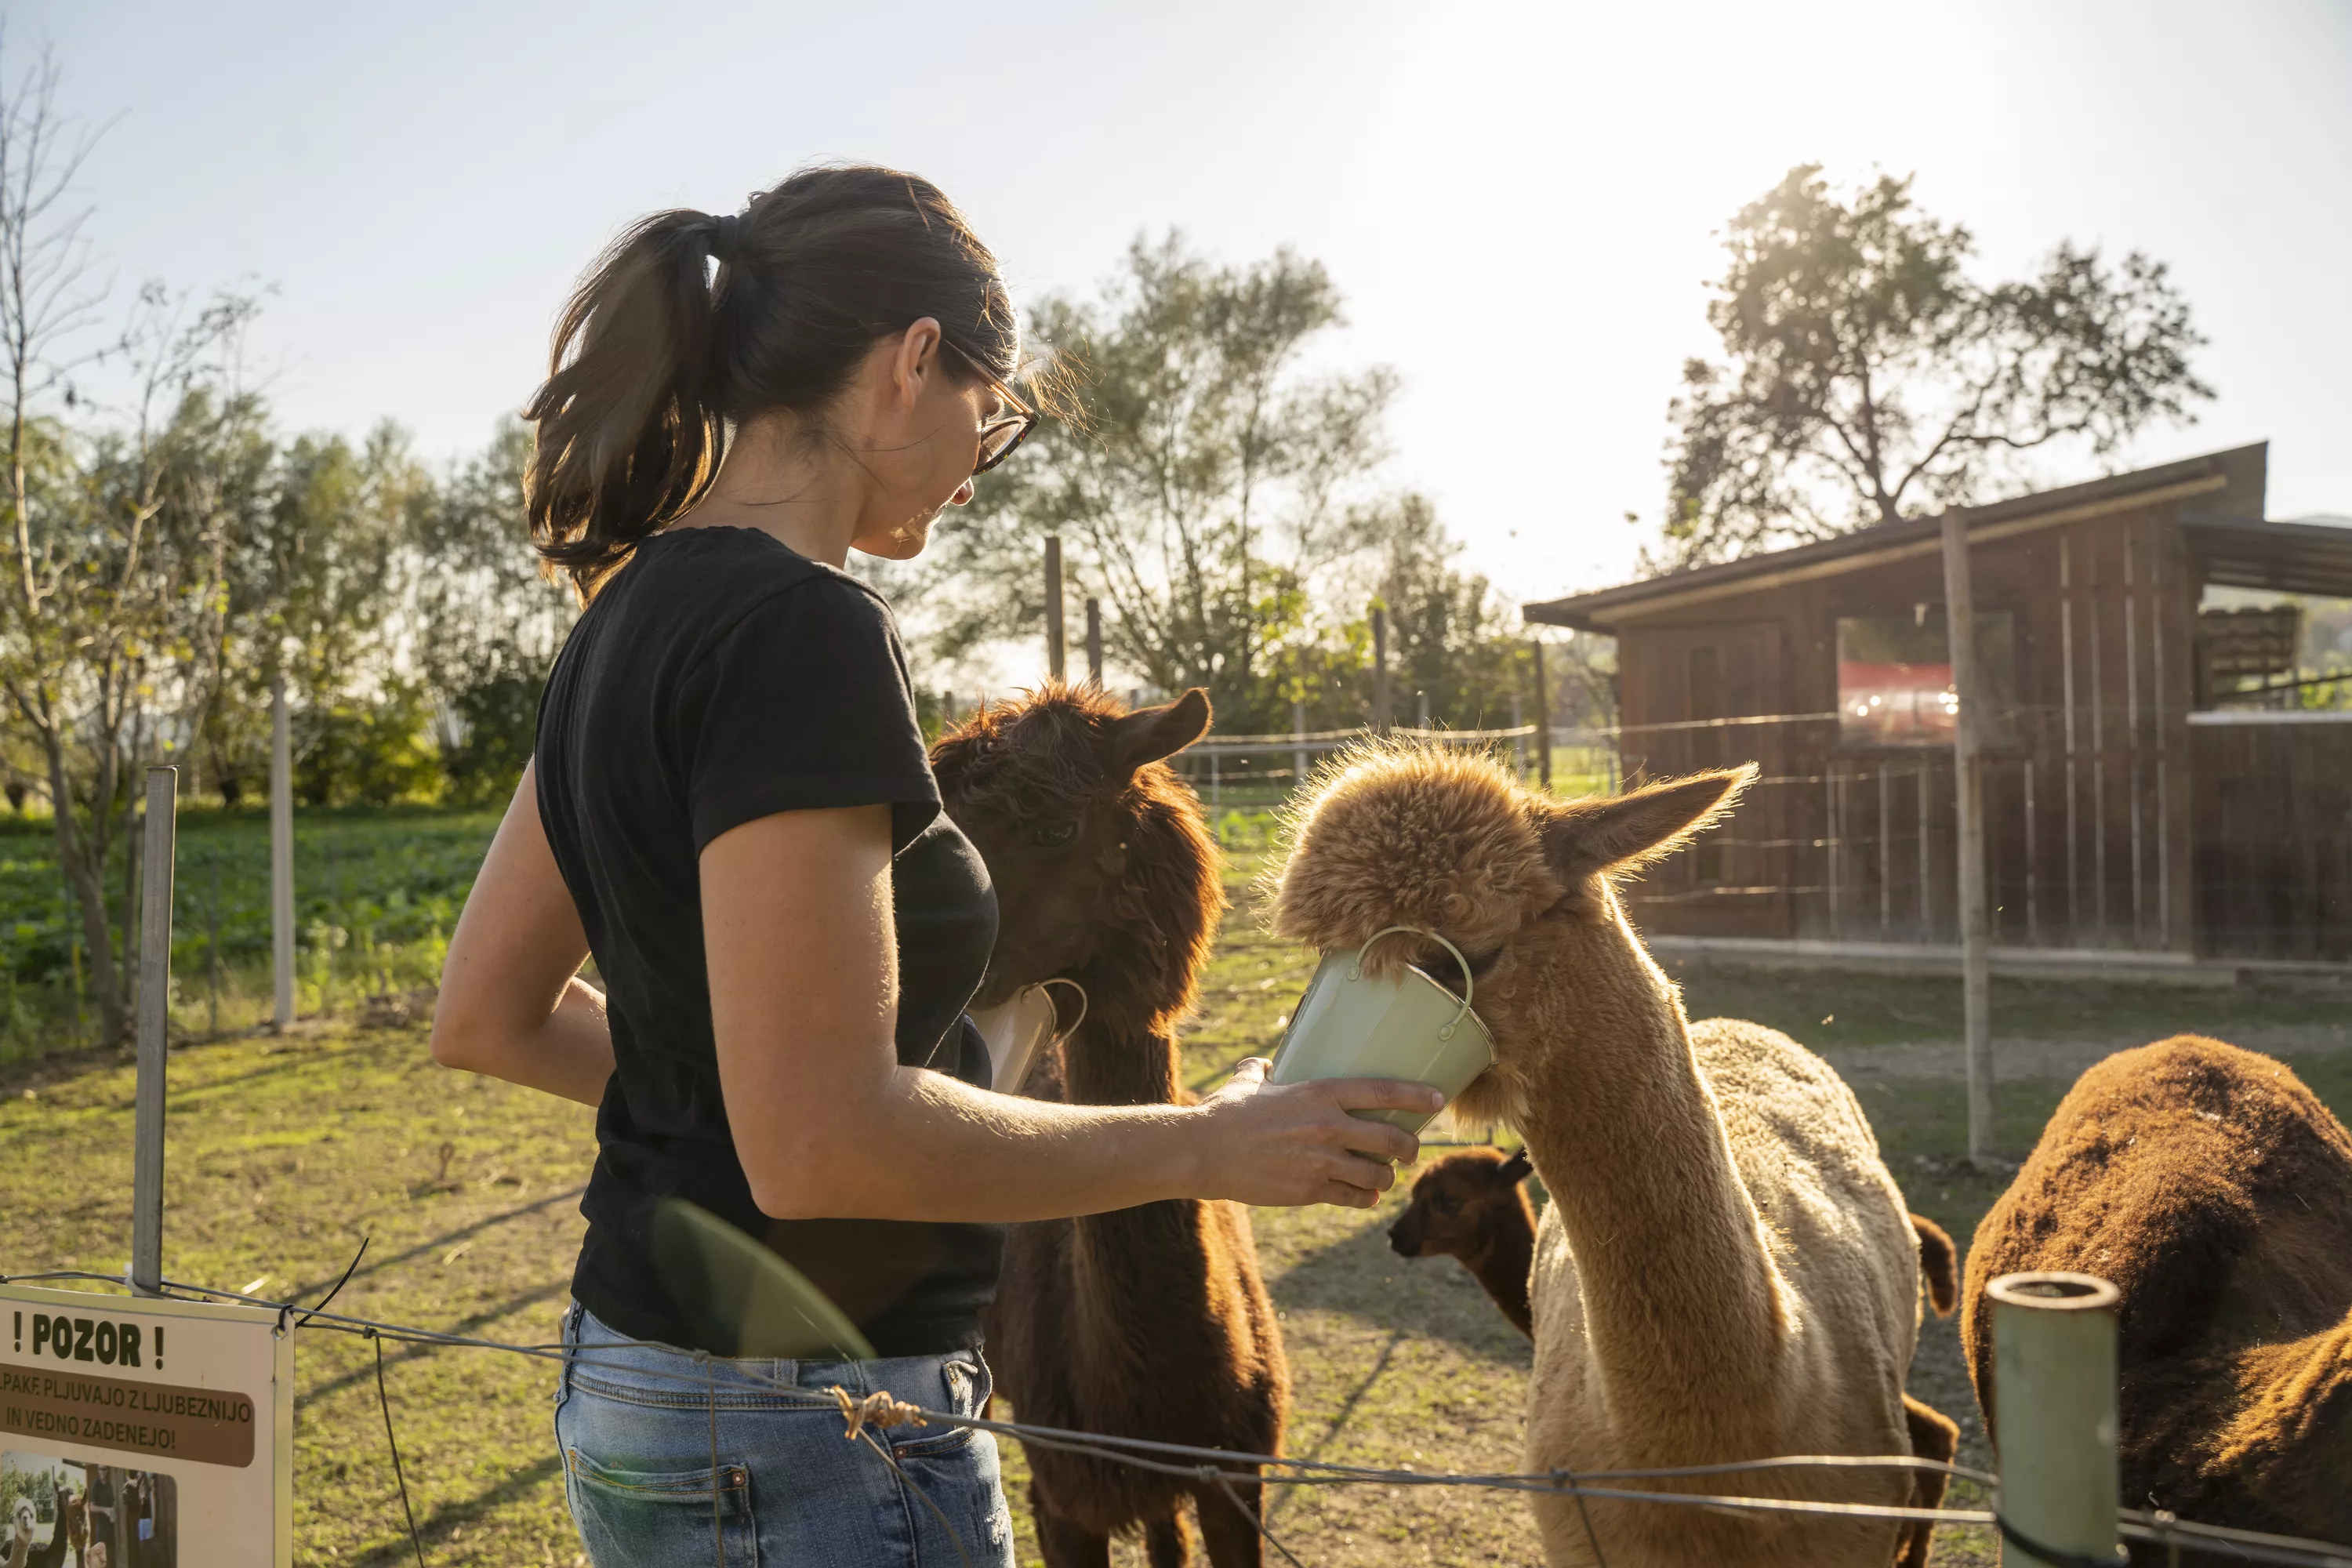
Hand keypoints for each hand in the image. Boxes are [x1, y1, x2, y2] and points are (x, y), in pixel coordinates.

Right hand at [1188, 1059, 1442, 1209]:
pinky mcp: (1310, 1191)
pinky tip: (1365, 1195)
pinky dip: (1364, 1197)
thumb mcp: (1249, 1083)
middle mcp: (1328, 1127)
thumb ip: (1263, 1072)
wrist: (1202, 1152)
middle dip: (1410, 1148)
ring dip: (1387, 1177)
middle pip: (1392, 1141)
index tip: (1439, 1100)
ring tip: (1384, 1176)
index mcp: (1319, 1093)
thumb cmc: (1224, 1112)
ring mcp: (1321, 1162)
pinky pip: (1354, 1197)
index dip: (1417, 1097)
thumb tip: (1263, 1065)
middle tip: (1411, 1150)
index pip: (1383, 1093)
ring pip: (1378, 1175)